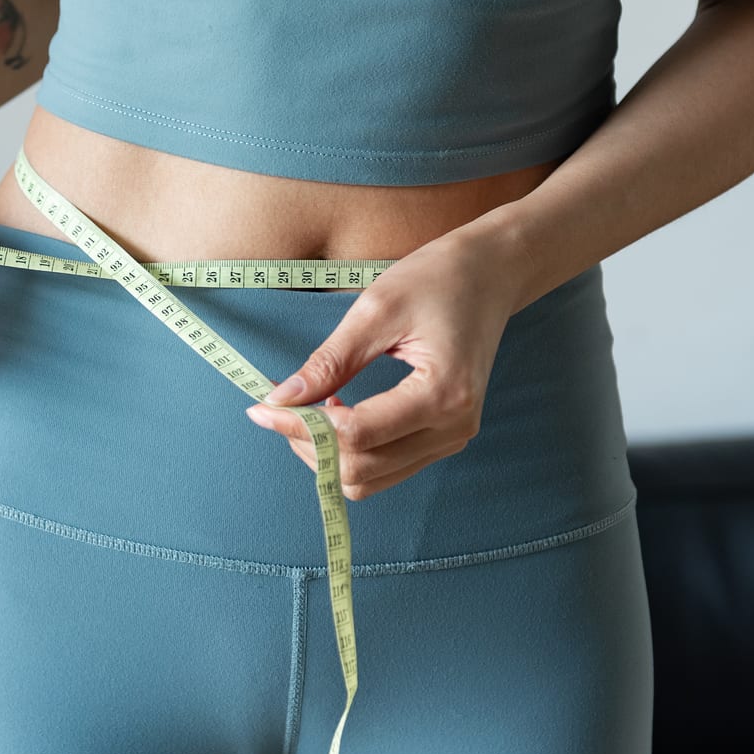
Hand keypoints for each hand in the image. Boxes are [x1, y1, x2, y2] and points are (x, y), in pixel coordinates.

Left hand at [243, 227, 517, 499]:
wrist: (491, 274)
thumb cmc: (438, 279)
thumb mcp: (376, 309)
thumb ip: (329, 362)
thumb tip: (281, 399)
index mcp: (442, 394)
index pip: (356, 435)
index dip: (300, 427)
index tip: (261, 407)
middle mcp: (453, 428)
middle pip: (361, 470)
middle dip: (309, 446)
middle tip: (280, 407)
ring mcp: (452, 438)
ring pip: (371, 479)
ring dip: (328, 455)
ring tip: (307, 411)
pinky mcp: (444, 437)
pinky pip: (387, 467)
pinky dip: (351, 452)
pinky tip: (337, 415)